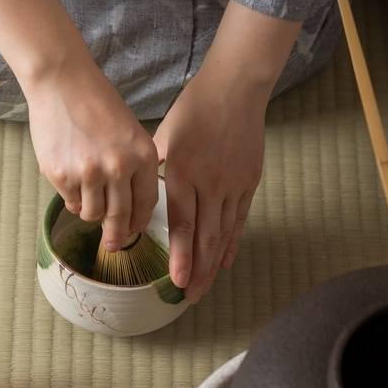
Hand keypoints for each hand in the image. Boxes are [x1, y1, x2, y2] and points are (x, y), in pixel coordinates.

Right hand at [26, 56, 158, 250]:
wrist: (62, 82)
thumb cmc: (97, 104)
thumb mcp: (131, 132)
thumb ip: (134, 167)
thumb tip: (128, 207)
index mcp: (142, 156)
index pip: (146, 203)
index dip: (139, 222)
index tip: (133, 231)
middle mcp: (118, 168)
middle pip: (121, 216)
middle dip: (117, 235)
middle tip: (113, 245)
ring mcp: (88, 173)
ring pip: (93, 214)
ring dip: (92, 213)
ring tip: (88, 199)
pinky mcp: (61, 175)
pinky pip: (70, 202)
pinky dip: (72, 200)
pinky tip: (72, 183)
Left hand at [155, 0, 300, 302]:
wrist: (236, 90)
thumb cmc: (194, 109)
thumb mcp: (163, 135)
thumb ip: (153, 167)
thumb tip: (139, 192)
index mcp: (183, 172)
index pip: (183, 224)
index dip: (181, 256)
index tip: (176, 281)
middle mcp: (210, 184)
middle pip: (205, 237)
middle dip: (198, 271)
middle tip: (190, 298)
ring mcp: (233, 185)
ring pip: (224, 233)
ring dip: (213, 265)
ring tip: (205, 289)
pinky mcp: (248, 183)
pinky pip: (239, 220)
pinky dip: (232, 243)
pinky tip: (224, 262)